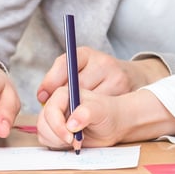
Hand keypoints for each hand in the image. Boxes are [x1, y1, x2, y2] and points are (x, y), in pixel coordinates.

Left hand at [36, 47, 168, 104]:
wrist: (132, 83)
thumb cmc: (97, 80)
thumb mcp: (79, 72)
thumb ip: (60, 80)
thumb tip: (42, 97)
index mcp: (86, 54)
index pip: (64, 63)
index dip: (50, 81)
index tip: (41, 97)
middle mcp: (102, 62)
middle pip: (75, 85)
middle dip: (63, 102)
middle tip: (59, 113)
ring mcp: (115, 77)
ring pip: (87, 99)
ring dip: (77, 111)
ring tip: (75, 117)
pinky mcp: (124, 92)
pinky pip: (101, 108)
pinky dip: (91, 116)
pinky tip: (90, 119)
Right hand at [36, 87, 174, 148]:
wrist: (113, 125)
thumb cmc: (109, 113)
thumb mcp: (101, 111)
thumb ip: (87, 113)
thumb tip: (70, 124)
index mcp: (65, 93)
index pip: (51, 108)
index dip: (57, 123)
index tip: (69, 136)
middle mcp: (57, 104)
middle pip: (43, 121)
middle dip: (58, 135)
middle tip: (75, 141)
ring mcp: (54, 117)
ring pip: (42, 131)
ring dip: (57, 141)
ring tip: (76, 141)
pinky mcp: (54, 129)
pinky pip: (45, 139)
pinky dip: (56, 145)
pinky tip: (71, 143)